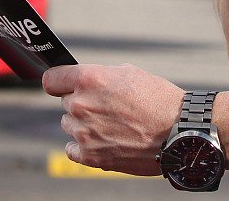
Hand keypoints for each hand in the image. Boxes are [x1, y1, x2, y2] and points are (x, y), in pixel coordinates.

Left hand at [42, 64, 183, 174]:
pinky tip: (102, 140)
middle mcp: (82, 105)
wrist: (177, 131)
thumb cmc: (158, 100)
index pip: (51, 79)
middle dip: (81, 102)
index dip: (58, 81)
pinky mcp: (90, 156)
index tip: (62, 85)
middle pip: (65, 102)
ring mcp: (84, 133)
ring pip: (69, 125)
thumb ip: (99, 77)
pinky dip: (83, 145)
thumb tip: (82, 82)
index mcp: (89, 80)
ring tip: (111, 124)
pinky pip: (71, 149)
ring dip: (83, 124)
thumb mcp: (128, 73)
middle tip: (106, 106)